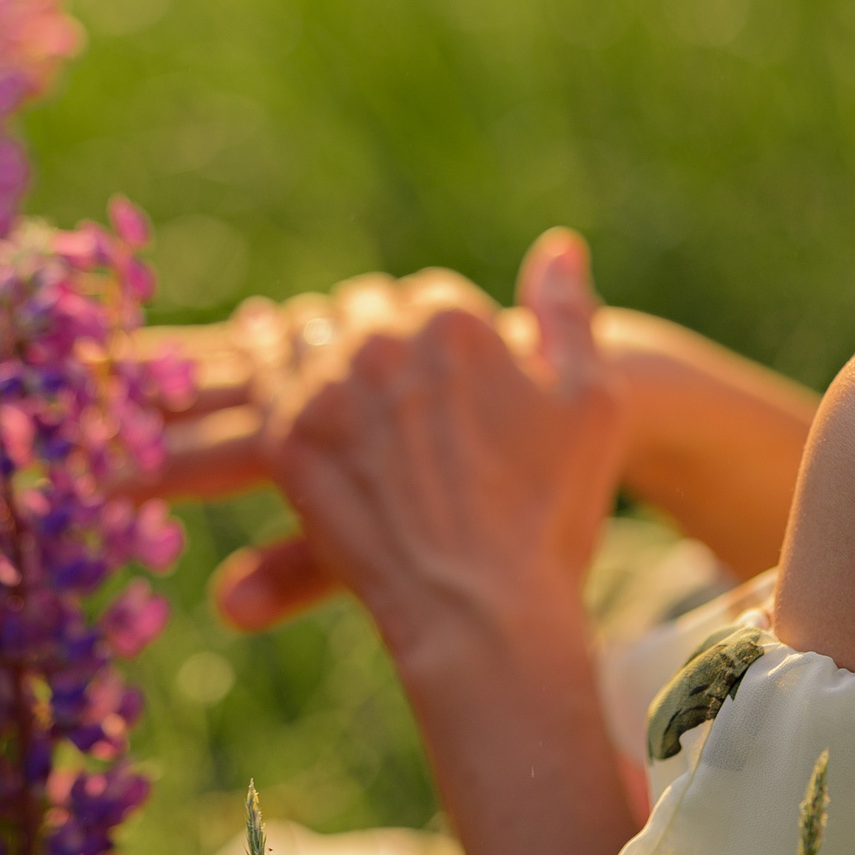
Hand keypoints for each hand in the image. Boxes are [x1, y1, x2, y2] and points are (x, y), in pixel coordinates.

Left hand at [257, 229, 623, 664]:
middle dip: (375, 331)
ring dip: (316, 341)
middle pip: (364, 308)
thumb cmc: (548, 513)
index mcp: (457, 320)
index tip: (438, 368)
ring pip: (307, 332)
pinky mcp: (285, 434)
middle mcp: (385, 338)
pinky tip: (267, 367)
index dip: (436, 331)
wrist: (481, 609)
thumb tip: (558, 245)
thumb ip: (568, 314)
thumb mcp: (591, 402)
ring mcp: (328, 385)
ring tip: (317, 362)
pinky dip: (265, 363)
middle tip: (380, 374)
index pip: (429, 296)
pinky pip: (263, 374)